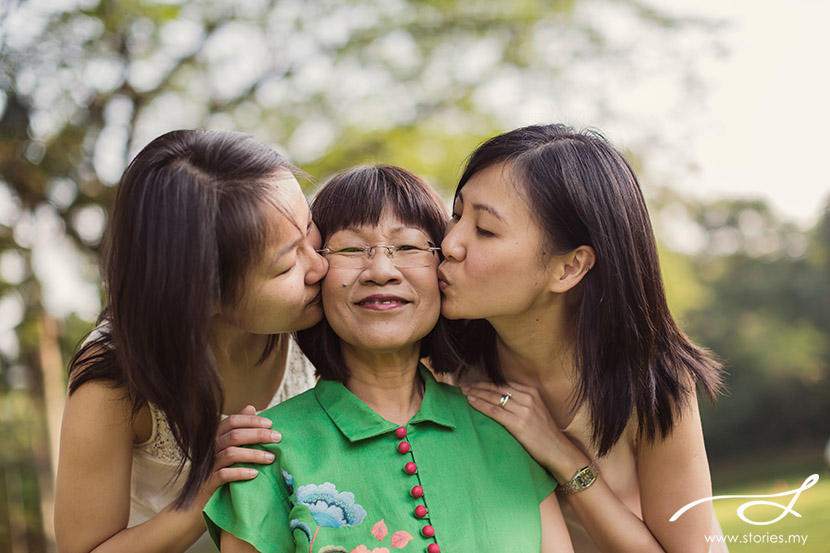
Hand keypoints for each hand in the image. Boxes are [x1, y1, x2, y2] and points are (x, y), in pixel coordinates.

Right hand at [199, 405, 281, 502]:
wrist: (198, 502)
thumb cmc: (219, 470)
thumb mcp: (230, 447)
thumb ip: (240, 428)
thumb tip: (251, 407)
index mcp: (216, 437)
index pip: (232, 421)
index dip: (251, 420)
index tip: (270, 423)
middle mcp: (211, 448)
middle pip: (234, 435)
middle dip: (258, 435)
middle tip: (277, 438)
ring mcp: (209, 465)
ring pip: (231, 453)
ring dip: (253, 454)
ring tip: (271, 458)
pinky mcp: (208, 483)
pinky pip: (223, 474)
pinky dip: (240, 472)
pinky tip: (255, 474)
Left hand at [461, 381, 586, 481]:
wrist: (559, 451)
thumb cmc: (546, 434)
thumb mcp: (536, 411)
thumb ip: (522, 402)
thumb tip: (501, 399)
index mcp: (532, 392)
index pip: (503, 384)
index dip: (486, 383)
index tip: (473, 383)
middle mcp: (528, 398)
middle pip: (496, 388)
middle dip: (477, 386)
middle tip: (463, 386)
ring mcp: (523, 410)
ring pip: (493, 397)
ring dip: (476, 394)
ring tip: (463, 393)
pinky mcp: (519, 423)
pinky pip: (495, 411)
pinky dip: (481, 405)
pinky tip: (471, 403)